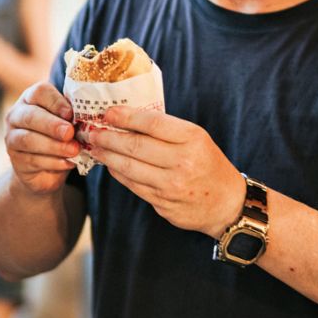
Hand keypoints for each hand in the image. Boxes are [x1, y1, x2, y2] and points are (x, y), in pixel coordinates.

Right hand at [3, 82, 79, 195]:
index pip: (39, 92)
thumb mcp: (68, 122)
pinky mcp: (15, 160)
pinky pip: (32, 160)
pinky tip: (68, 163)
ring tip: (74, 150)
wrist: (46, 168)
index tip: (71, 114)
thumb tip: (88, 115)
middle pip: (31, 116)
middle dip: (52, 125)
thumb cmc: (61, 137)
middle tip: (70, 133)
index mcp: (31, 99)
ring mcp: (12, 138)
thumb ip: (73, 116)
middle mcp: (17, 115)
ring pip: (28, 139)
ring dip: (54, 146)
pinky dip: (53, 162)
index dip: (56, 102)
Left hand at [88, 106, 245, 237]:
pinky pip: (133, 185)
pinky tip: (110, 165)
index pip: (151, 123)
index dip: (125, 117)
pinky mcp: (163, 204)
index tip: (107, 113)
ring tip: (94, 147)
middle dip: (107, 137)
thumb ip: (166, 129)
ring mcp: (171, 186)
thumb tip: (126, 118)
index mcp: (192, 139)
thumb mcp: (196, 138)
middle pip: (134, 146)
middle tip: (90, 131)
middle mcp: (182, 162)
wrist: (227, 204)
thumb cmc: (208, 164)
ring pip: (128, 168)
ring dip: (106, 156)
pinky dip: (118, 173)